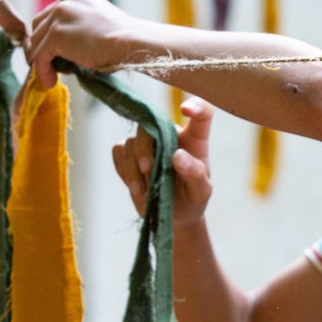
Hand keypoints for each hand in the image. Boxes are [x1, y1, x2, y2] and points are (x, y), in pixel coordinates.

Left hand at [28, 0, 142, 87]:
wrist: (132, 42)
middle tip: (50, 63)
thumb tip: (73, 50)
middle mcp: (66, 0)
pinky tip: (50, 81)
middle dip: (42, 44)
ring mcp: (59, 16)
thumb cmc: (127, 41)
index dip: (52, 34)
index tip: (57, 51)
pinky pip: (41, 54)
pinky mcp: (56, 34)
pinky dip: (43, 70)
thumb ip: (84, 29)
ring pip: (37, 39)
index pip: (55, 14)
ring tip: (51, 75)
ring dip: (42, 58)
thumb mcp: (102, 26)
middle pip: (40, 23)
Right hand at [112, 98, 213, 223]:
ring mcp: (148, 143)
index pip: (202, 114)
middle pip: (151, 124)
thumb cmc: (193, 198)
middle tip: (148, 170)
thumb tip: (178, 156)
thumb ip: (194, 173)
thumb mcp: (201, 191)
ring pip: (132, 140)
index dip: (196, 106)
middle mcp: (170, 135)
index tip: (186, 110)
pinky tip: (136, 186)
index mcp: (195, 140)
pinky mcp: (129, 154)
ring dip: (133, 165)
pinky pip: (119, 151)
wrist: (173, 215)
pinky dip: (124, 169)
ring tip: (143, 189)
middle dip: (145, 147)